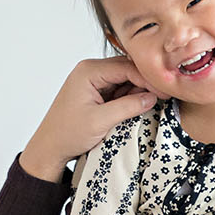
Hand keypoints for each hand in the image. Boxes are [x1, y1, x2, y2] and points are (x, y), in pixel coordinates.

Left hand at [19, 56, 157, 181]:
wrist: (50, 148)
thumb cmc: (67, 133)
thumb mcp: (100, 120)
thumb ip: (128, 106)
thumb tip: (151, 97)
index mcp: (88, 71)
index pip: (126, 67)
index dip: (147, 78)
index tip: (164, 91)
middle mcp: (91, 71)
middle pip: (127, 70)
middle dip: (145, 83)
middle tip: (164, 96)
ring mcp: (93, 81)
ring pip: (125, 80)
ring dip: (139, 91)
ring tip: (154, 103)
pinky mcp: (96, 93)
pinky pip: (119, 90)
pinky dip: (130, 98)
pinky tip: (140, 106)